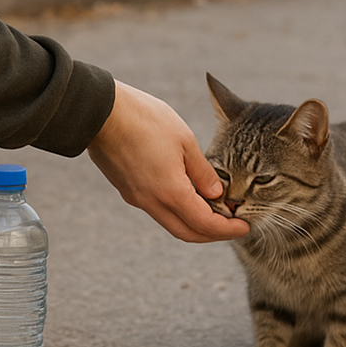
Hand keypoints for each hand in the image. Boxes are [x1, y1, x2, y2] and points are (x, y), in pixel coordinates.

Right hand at [86, 80, 249, 243]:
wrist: (99, 112)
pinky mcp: (127, 189)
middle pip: (188, 232)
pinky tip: (187, 193)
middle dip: (213, 234)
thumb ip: (203, 171)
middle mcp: (152, 202)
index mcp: (171, 191)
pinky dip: (177, 209)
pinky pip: (157, 209)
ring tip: (213, 208)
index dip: (228, 229)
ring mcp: (136, 197)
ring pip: (171, 222)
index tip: (245, 225)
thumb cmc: (144, 119)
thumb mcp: (184, 140)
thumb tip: (217, 193)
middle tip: (232, 225)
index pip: (206, 224)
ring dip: (194, 222)